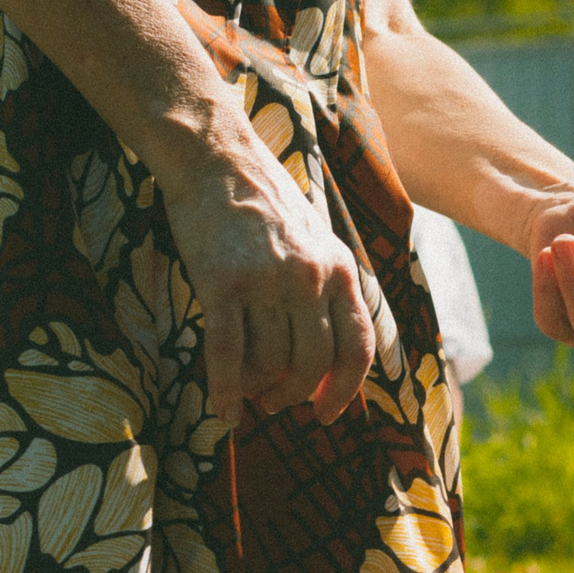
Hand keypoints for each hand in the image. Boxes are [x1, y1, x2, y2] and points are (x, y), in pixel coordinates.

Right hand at [159, 122, 375, 426]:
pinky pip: (227, 354)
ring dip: (258, 389)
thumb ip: (329, 288)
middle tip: (275, 404)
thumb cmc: (263, 204)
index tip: (325, 414)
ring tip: (246, 393)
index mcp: (342, 269)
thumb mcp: (317, 241)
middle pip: (313, 363)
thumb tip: (330, 354)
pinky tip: (223, 410)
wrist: (215, 158)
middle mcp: (312, 278)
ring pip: (270, 362)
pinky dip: (225, 389)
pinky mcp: (223, 283)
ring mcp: (268, 281)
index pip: (358, 347)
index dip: (345, 390)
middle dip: (294, 394)